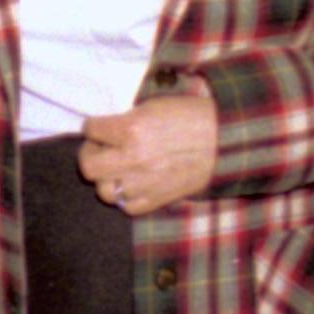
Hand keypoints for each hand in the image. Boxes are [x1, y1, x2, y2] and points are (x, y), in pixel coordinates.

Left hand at [77, 80, 215, 214]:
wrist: (225, 140)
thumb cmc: (192, 116)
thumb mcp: (154, 106)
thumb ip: (126, 119)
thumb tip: (107, 129)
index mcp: (130, 129)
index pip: (90, 130)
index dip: (94, 127)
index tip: (101, 128)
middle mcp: (132, 159)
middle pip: (88, 166)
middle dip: (90, 155)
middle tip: (101, 149)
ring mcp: (143, 183)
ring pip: (104, 191)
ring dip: (107, 179)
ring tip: (118, 169)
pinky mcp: (157, 200)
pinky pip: (127, 208)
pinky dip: (126, 197)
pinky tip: (134, 184)